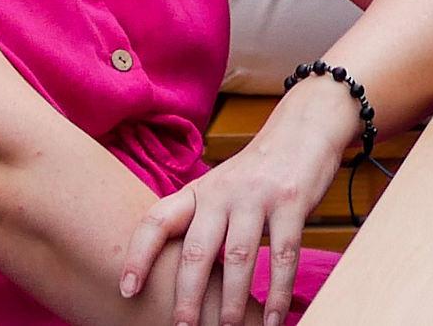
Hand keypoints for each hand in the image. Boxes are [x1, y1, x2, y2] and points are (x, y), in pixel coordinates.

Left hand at [121, 87, 346, 325]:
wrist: (305, 127)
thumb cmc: (257, 170)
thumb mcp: (220, 188)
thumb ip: (200, 222)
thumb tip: (177, 277)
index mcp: (199, 191)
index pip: (157, 221)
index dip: (138, 255)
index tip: (127, 290)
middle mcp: (222, 192)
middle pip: (197, 250)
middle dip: (186, 296)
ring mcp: (257, 196)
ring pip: (239, 258)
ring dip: (232, 302)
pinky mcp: (291, 202)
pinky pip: (283, 255)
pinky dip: (279, 292)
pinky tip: (275, 318)